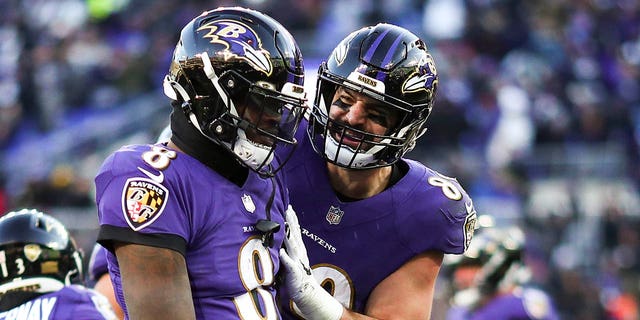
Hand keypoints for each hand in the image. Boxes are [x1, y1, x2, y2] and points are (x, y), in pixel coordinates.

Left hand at [279, 205, 343, 319]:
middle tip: (288, 208)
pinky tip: (282, 252)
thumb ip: (288, 248)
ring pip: (293, 245)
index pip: (295, 231)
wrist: (306, 292)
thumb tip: (281, 238)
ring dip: (289, 235)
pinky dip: (286, 257)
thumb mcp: (292, 258)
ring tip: (284, 225)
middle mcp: (299, 252)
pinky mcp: (294, 272)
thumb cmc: (297, 275)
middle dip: (291, 221)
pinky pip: (290, 264)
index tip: (289, 206)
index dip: (292, 219)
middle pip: (294, 234)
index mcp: (298, 249)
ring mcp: (297, 261)